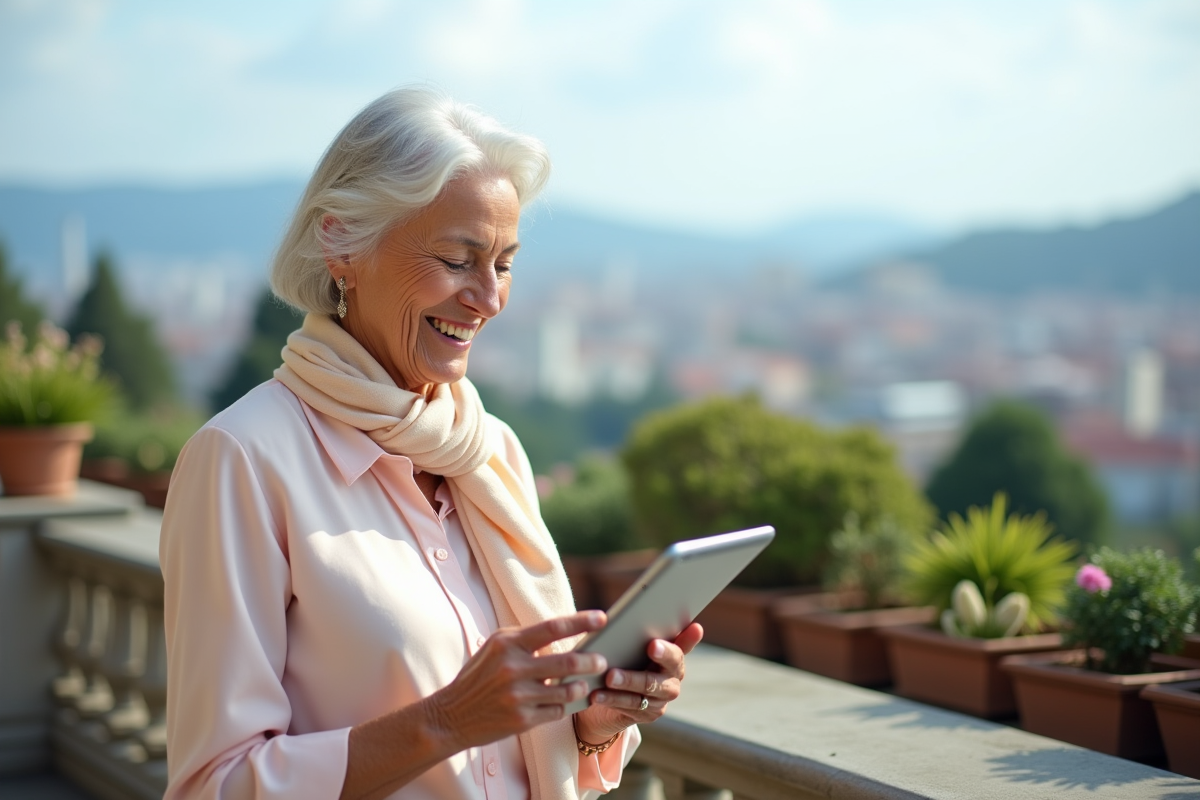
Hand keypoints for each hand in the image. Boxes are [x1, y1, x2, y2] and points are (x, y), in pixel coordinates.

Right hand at [428, 611, 608, 751]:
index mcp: (507, 644)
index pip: (552, 627)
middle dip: (591, 661)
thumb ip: (527, 640)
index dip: (581, 622)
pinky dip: (565, 705)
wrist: (450, 716)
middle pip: (567, 661)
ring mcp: (518, 696)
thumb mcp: (496, 648)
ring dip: (581, 686)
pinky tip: (566, 701)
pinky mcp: (522, 720)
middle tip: (603, 660)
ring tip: (584, 683)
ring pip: (567, 689)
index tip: (602, 618)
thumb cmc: (479, 677)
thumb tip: (567, 635)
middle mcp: (513, 668)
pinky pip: (557, 710)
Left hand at [573, 622, 702, 744]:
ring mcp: (661, 700)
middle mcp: (672, 681)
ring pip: (640, 696)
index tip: (652, 645)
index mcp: (674, 659)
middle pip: (655, 681)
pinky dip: (611, 700)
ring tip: (604, 682)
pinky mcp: (648, 715)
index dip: (665, 651)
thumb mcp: (634, 643)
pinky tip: (595, 695)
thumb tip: (635, 612)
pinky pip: (629, 708)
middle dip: (633, 677)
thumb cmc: (628, 656)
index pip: (676, 654)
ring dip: (621, 689)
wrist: (618, 690)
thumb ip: (640, 632)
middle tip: (613, 674)